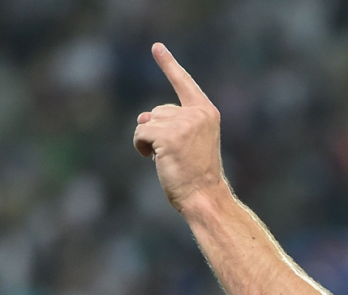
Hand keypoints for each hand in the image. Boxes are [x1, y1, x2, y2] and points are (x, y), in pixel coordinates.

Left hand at [133, 43, 226, 211]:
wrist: (204, 196)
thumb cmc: (196, 174)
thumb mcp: (186, 142)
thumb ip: (169, 124)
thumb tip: (141, 117)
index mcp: (206, 112)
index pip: (184, 83)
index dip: (168, 64)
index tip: (156, 46)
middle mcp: (197, 113)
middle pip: (158, 111)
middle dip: (157, 132)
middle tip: (175, 156)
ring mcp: (183, 124)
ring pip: (147, 123)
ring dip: (149, 142)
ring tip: (168, 160)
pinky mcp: (168, 136)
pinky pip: (140, 133)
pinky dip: (141, 147)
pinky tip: (155, 160)